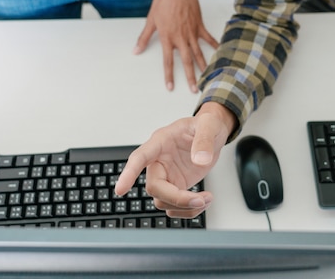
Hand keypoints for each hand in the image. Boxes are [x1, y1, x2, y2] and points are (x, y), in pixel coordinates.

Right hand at [115, 102, 236, 217]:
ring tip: (206, 199)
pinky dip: (189, 210)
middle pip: (154, 187)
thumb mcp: (209, 124)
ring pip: (163, 201)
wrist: (214, 133)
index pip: (139, 157)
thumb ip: (204, 140)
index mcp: (161, 142)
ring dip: (185, 207)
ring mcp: (166, 176)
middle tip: (200, 200)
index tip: (120, 190)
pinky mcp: (176, 186)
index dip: (129, 173)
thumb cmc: (206, 124)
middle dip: (176, 199)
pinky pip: (175, 206)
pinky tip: (203, 200)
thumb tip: (201, 160)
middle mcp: (159, 161)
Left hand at [135, 0, 218, 92]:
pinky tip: (219, 52)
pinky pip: (208, 38)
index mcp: (168, 39)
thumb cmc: (163, 3)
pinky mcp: (199, 26)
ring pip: (198, 54)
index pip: (167, 62)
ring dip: (203, 67)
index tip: (171, 87)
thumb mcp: (151, 21)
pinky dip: (214, 45)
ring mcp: (192, 33)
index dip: (169, 75)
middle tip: (195, 89)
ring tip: (208, 77)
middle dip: (191, 77)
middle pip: (186, 62)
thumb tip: (136, 50)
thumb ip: (144, 38)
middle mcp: (181, 39)